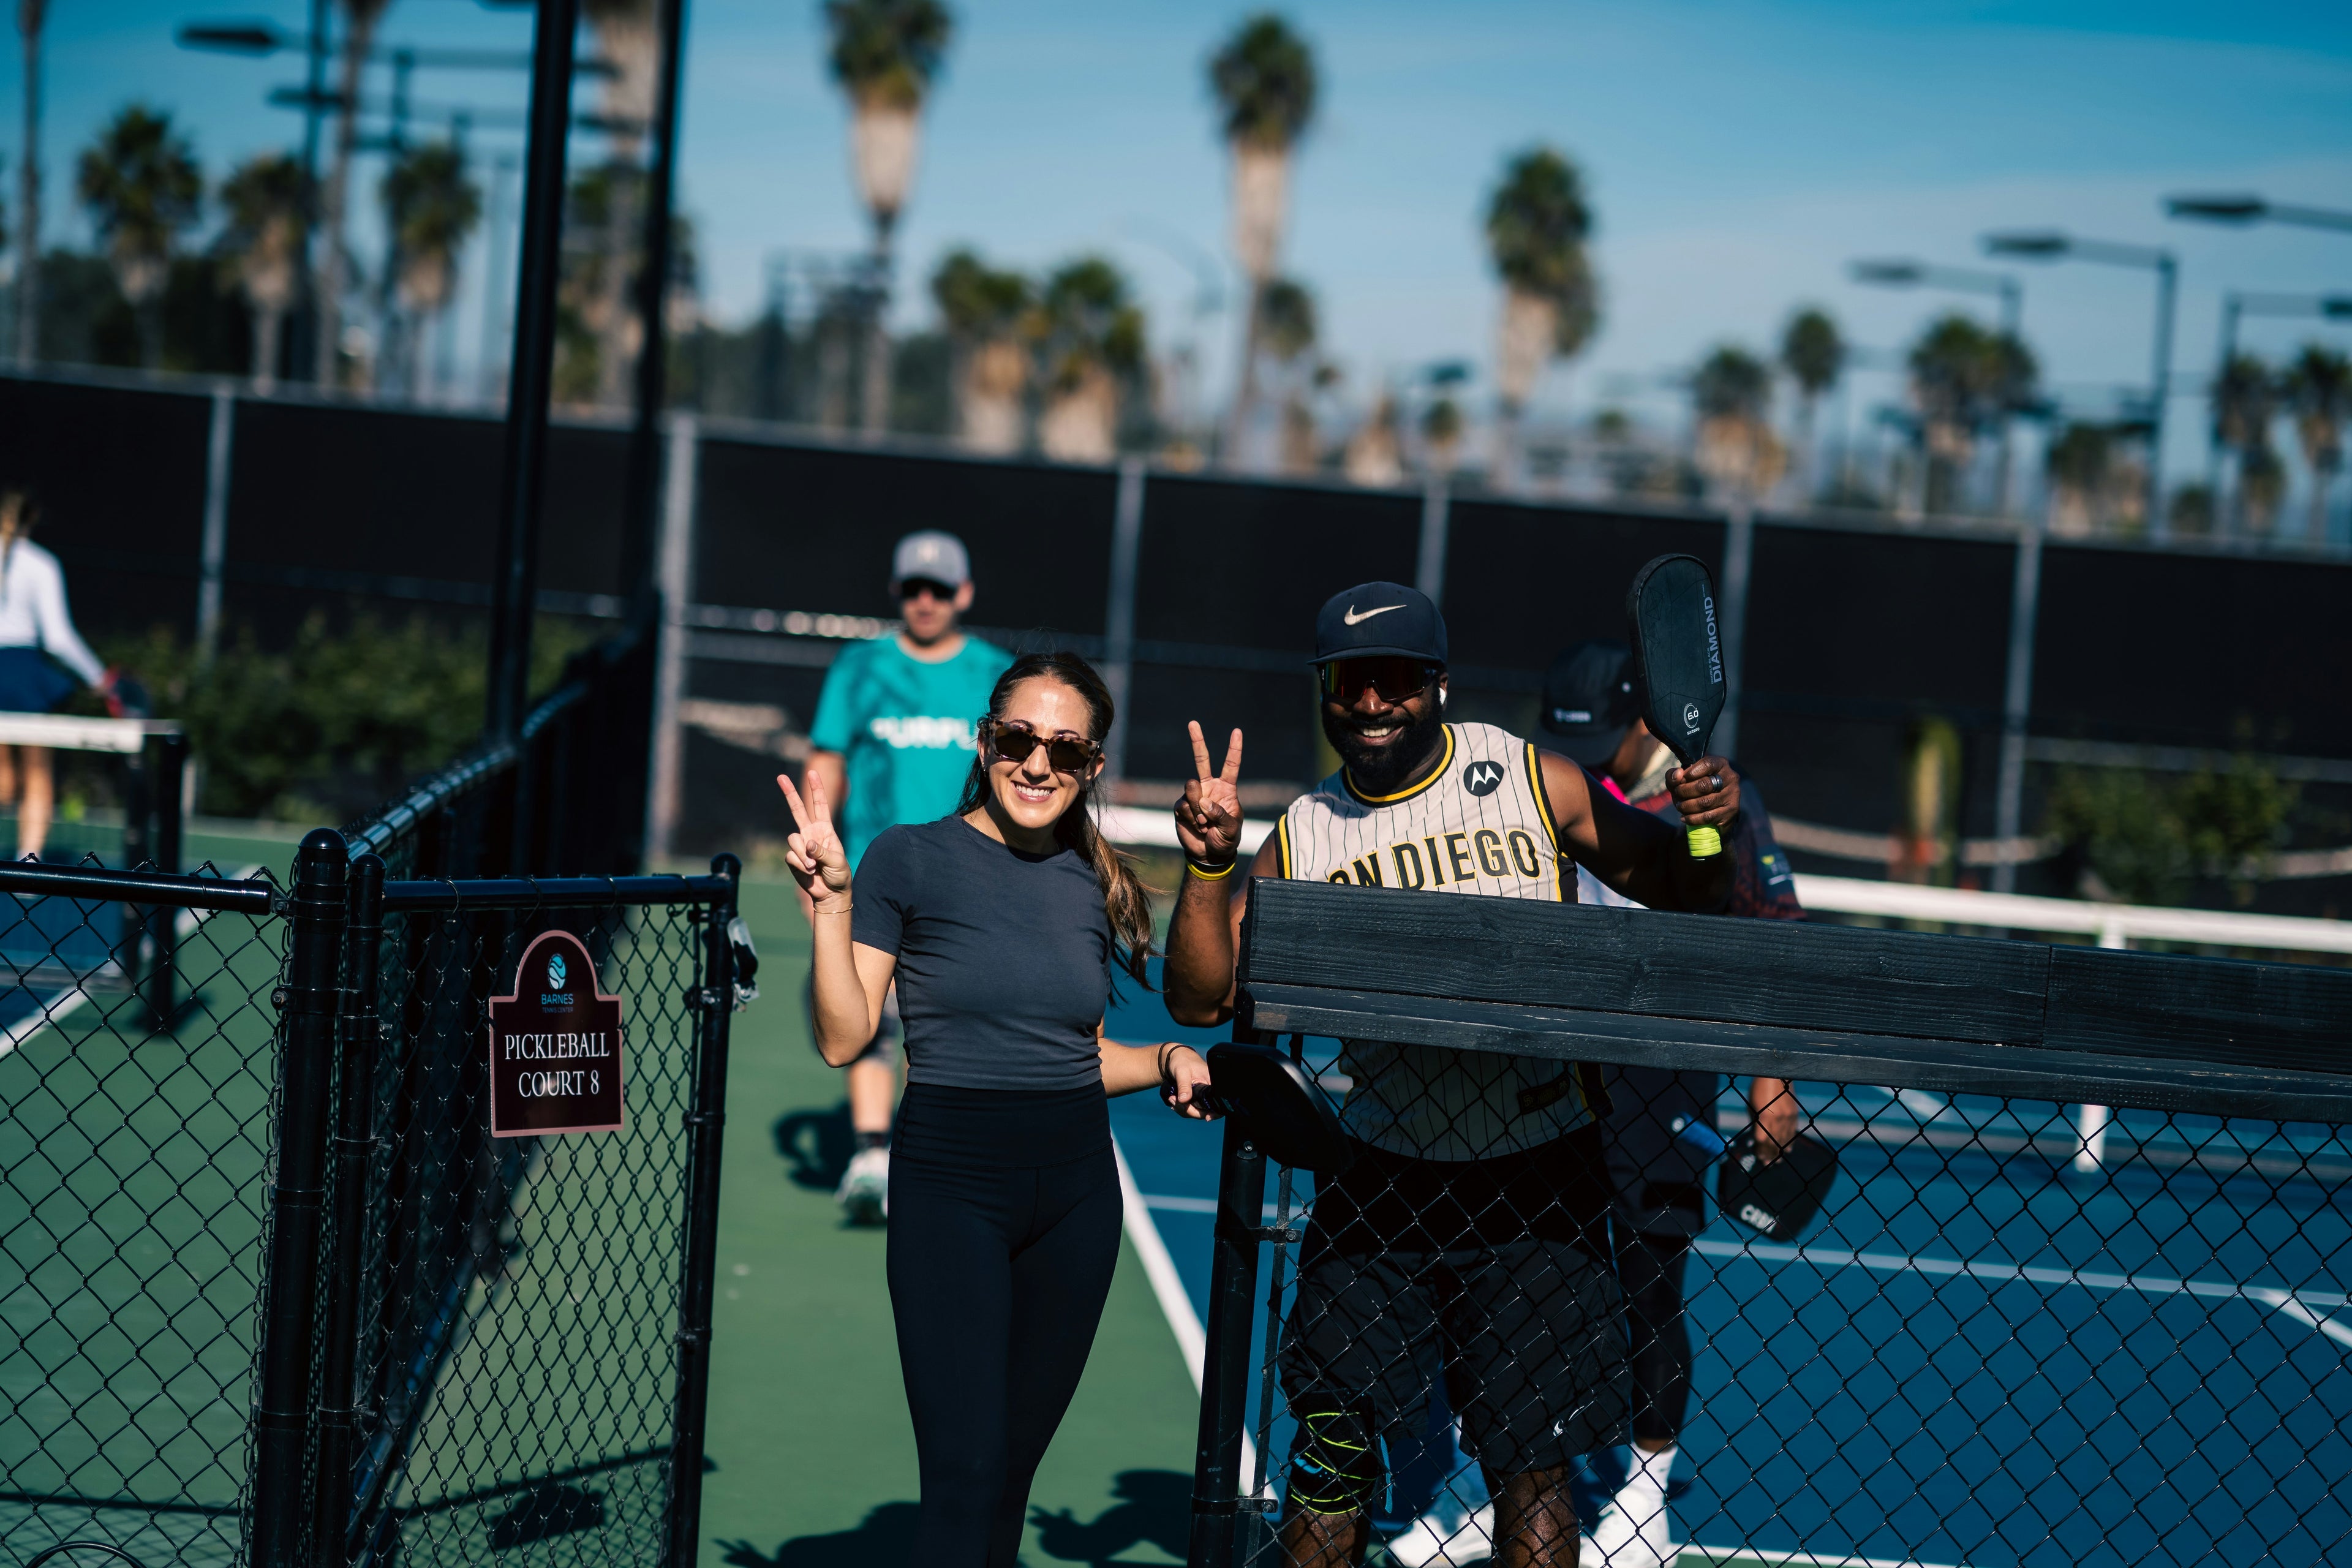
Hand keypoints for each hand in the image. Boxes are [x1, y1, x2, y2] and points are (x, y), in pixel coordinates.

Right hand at [775, 771, 851, 913]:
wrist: (830, 893)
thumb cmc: (839, 875)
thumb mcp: (837, 862)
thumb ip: (822, 851)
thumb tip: (807, 844)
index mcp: (825, 829)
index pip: (820, 805)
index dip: (816, 789)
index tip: (812, 773)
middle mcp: (811, 833)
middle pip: (797, 809)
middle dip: (789, 793)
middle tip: (780, 776)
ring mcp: (800, 845)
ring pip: (792, 839)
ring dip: (803, 855)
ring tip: (814, 867)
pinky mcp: (792, 857)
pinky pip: (790, 856)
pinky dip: (800, 865)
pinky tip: (809, 872)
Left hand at [1160, 1045, 1217, 1119]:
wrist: (1175, 1059)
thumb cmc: (1182, 1061)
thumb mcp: (1182, 1072)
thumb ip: (1184, 1086)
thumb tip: (1184, 1100)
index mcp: (1213, 1083)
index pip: (1219, 1103)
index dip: (1214, 1113)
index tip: (1207, 1118)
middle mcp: (1210, 1091)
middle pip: (1206, 1111)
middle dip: (1190, 1110)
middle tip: (1174, 1101)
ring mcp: (1203, 1096)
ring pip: (1197, 1112)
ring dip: (1183, 1109)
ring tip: (1172, 1098)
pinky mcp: (1196, 1099)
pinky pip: (1191, 1110)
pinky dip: (1182, 1108)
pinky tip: (1174, 1101)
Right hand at [1175, 722, 1244, 866]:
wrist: (1208, 854)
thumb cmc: (1226, 839)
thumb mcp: (1231, 829)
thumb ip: (1221, 814)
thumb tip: (1204, 802)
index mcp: (1226, 789)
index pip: (1231, 765)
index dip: (1234, 749)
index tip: (1237, 731)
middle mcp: (1209, 787)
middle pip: (1202, 760)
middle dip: (1197, 741)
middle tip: (1193, 723)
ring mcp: (1193, 796)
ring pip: (1191, 788)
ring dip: (1199, 808)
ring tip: (1206, 823)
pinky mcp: (1181, 806)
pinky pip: (1184, 806)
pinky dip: (1192, 819)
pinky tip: (1198, 827)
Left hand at [1665, 754, 1739, 829]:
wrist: (1714, 809)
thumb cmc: (1695, 789)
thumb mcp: (1681, 780)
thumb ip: (1674, 775)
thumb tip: (1677, 775)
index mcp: (1720, 764)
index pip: (1707, 764)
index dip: (1690, 773)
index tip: (1681, 781)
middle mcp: (1730, 777)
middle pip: (1704, 785)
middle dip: (1685, 792)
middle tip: (1678, 795)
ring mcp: (1733, 794)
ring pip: (1705, 802)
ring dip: (1687, 806)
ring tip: (1680, 807)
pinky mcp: (1731, 811)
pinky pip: (1708, 816)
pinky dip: (1692, 818)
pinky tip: (1685, 817)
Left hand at [1751, 1076, 1797, 1164]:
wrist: (1776, 1074)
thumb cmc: (1758, 1089)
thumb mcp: (1752, 1106)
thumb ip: (1755, 1122)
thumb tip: (1756, 1136)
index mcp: (1764, 1117)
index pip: (1762, 1140)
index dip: (1760, 1150)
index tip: (1759, 1157)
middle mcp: (1778, 1119)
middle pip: (1774, 1142)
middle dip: (1770, 1154)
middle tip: (1768, 1164)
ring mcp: (1788, 1117)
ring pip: (1784, 1139)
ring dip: (1780, 1151)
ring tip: (1777, 1161)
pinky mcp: (1794, 1114)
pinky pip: (1792, 1132)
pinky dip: (1789, 1142)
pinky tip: (1787, 1150)